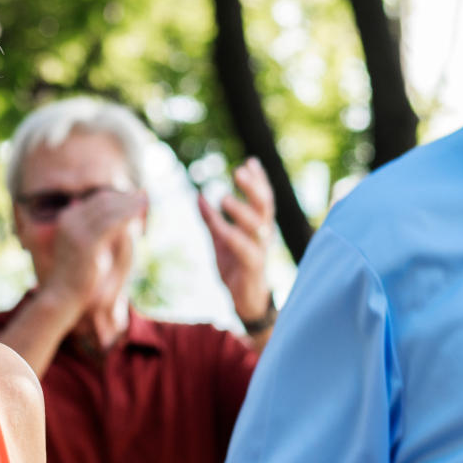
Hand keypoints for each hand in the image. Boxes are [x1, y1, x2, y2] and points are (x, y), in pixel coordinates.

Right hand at [40, 190, 146, 312]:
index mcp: (68, 217)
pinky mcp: (87, 243)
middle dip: (125, 197)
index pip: (97, 199)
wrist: (62, 295)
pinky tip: (139, 216)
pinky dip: (127, 216)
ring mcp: (76, 230)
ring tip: (145, 202)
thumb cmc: (76, 273)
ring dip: (129, 204)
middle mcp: (70, 219)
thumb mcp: (83, 246)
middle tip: (144, 197)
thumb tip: (113, 219)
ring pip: (108, 209)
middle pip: (103, 200)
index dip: (119, 197)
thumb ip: (95, 229)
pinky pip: (112, 223)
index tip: (135, 198)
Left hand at [197, 157, 274, 326]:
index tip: (251, 161)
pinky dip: (229, 234)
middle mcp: (264, 235)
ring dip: (240, 210)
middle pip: (265, 205)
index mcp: (259, 226)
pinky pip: (243, 247)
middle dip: (254, 186)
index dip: (259, 180)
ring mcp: (261, 250)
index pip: (263, 198)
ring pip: (257, 225)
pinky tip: (219, 226)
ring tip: (222, 196)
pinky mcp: (253, 266)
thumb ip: (211, 219)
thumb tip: (197, 195)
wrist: (244, 302)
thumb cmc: (235, 267)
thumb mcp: (220, 240)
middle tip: (239, 170)